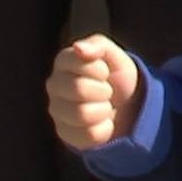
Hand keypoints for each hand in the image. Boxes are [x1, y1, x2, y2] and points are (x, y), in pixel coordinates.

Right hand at [46, 34, 143, 149]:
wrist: (127, 104)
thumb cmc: (116, 75)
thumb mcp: (113, 54)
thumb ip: (97, 45)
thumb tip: (78, 48)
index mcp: (63, 62)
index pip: (80, 63)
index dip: (101, 69)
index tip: (105, 72)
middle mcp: (54, 86)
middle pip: (78, 89)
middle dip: (103, 90)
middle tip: (107, 91)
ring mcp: (57, 111)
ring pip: (82, 114)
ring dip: (104, 110)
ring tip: (105, 106)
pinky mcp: (65, 134)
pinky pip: (89, 135)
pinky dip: (104, 129)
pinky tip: (103, 122)